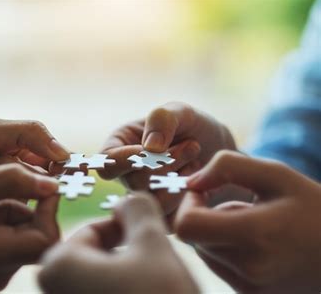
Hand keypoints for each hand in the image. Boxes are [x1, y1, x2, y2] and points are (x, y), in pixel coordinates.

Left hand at [0, 119, 68, 223]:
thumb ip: (28, 134)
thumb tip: (65, 153)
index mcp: (14, 146)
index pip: (50, 155)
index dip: (62, 161)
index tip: (71, 166)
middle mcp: (11, 171)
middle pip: (43, 177)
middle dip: (38, 174)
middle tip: (19, 168)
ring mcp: (2, 194)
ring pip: (29, 193)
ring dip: (18, 184)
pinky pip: (14, 212)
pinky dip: (12, 205)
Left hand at [38, 196, 197, 293]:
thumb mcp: (153, 244)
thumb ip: (137, 209)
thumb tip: (126, 200)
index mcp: (57, 267)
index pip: (90, 231)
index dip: (124, 229)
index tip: (147, 237)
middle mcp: (50, 293)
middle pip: (93, 259)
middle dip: (125, 256)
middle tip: (154, 268)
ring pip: (98, 283)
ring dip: (126, 279)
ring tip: (152, 287)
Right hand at [97, 102, 235, 216]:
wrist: (221, 152)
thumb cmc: (194, 127)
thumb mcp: (180, 112)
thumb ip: (162, 120)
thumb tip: (150, 149)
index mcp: (118, 147)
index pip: (106, 162)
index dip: (126, 159)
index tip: (154, 149)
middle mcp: (126, 176)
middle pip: (133, 183)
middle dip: (166, 164)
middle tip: (192, 145)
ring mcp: (144, 199)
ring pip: (152, 202)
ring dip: (179, 180)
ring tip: (196, 160)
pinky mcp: (163, 217)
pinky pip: (170, 216)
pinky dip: (188, 197)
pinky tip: (199, 180)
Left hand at [175, 151, 320, 292]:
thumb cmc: (314, 209)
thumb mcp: (277, 175)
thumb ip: (228, 167)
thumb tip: (191, 181)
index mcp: (254, 234)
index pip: (186, 226)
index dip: (187, 204)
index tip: (204, 192)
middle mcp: (249, 268)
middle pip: (194, 238)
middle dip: (205, 216)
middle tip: (239, 207)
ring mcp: (250, 287)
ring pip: (204, 253)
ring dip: (216, 234)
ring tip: (253, 227)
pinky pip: (219, 268)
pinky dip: (226, 252)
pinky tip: (257, 245)